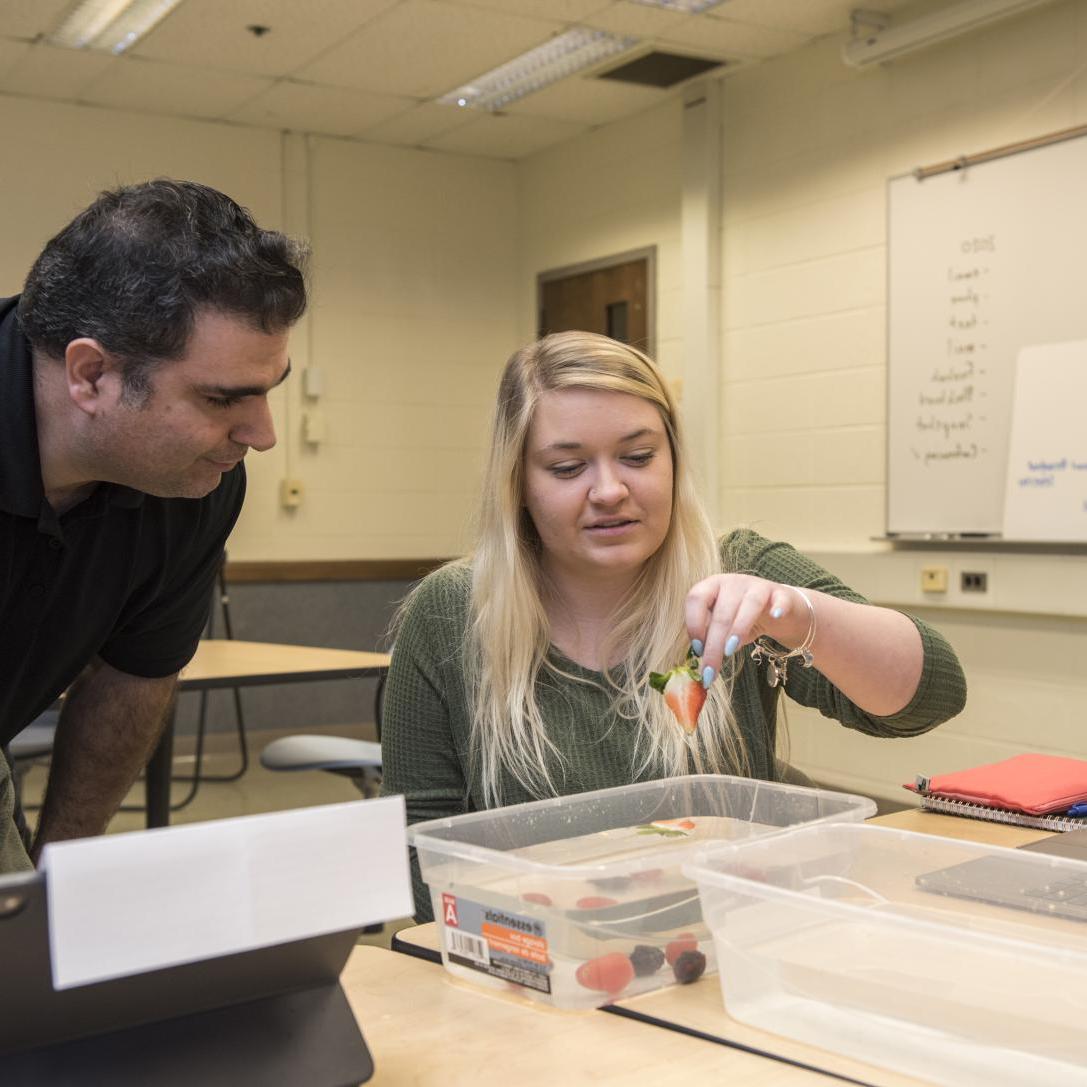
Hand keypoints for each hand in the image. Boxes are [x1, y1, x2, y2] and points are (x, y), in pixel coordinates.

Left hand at [685, 574, 810, 685]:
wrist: (776, 609)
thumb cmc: (741, 618)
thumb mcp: (721, 626)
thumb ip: (709, 635)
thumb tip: (702, 657)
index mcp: (712, 586)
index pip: (696, 598)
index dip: (694, 624)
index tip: (698, 650)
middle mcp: (733, 583)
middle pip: (722, 612)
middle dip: (714, 644)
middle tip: (711, 670)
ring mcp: (758, 586)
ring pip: (749, 604)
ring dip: (738, 628)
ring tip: (730, 651)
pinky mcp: (781, 594)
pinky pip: (780, 600)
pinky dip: (778, 608)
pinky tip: (776, 616)